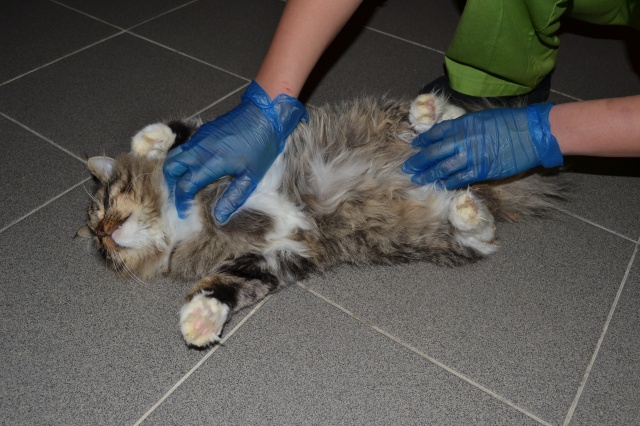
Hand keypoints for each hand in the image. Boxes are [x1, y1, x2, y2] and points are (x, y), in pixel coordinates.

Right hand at [163, 81, 307, 222]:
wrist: (265, 114)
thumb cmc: (261, 146)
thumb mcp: (251, 177)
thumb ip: (233, 198)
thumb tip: (219, 217)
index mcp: (209, 163)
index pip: (185, 185)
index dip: (182, 201)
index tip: (185, 211)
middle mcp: (199, 149)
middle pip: (171, 168)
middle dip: (171, 184)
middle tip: (180, 197)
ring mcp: (199, 138)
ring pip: (175, 155)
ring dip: (175, 170)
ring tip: (185, 184)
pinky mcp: (203, 131)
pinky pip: (185, 147)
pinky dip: (183, 159)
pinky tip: (195, 168)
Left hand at [403, 103, 562, 188]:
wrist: (532, 133)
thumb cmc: (510, 122)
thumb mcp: (483, 117)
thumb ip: (465, 126)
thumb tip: (450, 134)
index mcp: (463, 124)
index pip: (436, 133)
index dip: (423, 140)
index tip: (415, 146)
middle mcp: (463, 140)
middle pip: (434, 152)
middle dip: (418, 161)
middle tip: (407, 167)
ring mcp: (471, 157)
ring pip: (443, 168)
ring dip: (428, 174)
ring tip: (417, 179)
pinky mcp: (481, 171)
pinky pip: (459, 178)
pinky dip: (447, 183)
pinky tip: (438, 186)